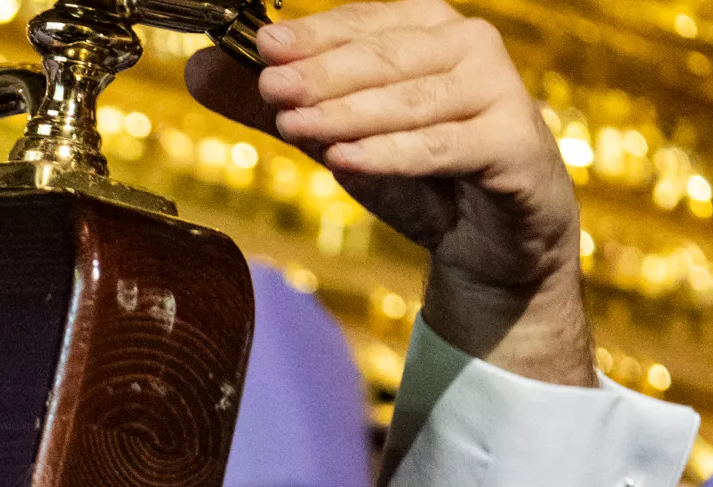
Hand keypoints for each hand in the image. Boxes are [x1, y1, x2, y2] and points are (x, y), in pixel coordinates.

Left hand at [188, 0, 592, 384]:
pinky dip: (392, 153)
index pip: (362, 22)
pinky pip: (443, 147)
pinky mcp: (514, 145)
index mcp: (427, 28)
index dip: (312, 35)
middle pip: (384, 57)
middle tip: (270, 87)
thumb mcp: (334, 134)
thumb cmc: (415, 172)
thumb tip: (199, 69)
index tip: (261, 47)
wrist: (490, 239)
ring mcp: (498, 92)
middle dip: (322, 73)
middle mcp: (469, 47)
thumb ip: (273, 104)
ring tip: (293, 124)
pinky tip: (345, 158)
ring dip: (348, 113)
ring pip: (410, 102)